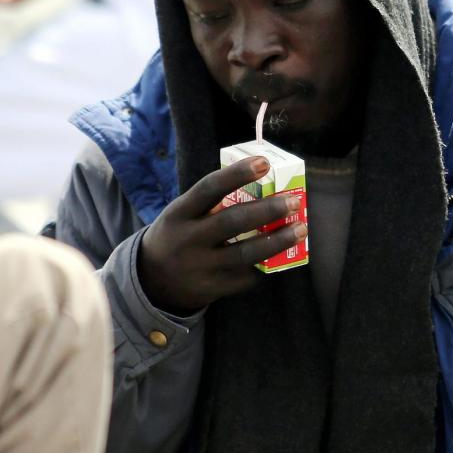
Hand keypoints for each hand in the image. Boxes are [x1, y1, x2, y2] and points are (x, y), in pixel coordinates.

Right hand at [137, 156, 307, 314]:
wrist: (152, 281)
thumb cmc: (178, 236)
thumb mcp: (182, 215)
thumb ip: (211, 204)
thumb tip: (262, 187)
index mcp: (179, 214)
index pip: (209, 188)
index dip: (237, 174)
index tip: (264, 163)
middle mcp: (188, 240)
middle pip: (232, 222)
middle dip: (267, 211)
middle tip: (293, 202)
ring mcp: (200, 267)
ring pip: (245, 254)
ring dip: (277, 241)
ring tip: (300, 229)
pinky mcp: (212, 289)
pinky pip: (245, 276)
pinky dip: (265, 265)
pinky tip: (279, 256)